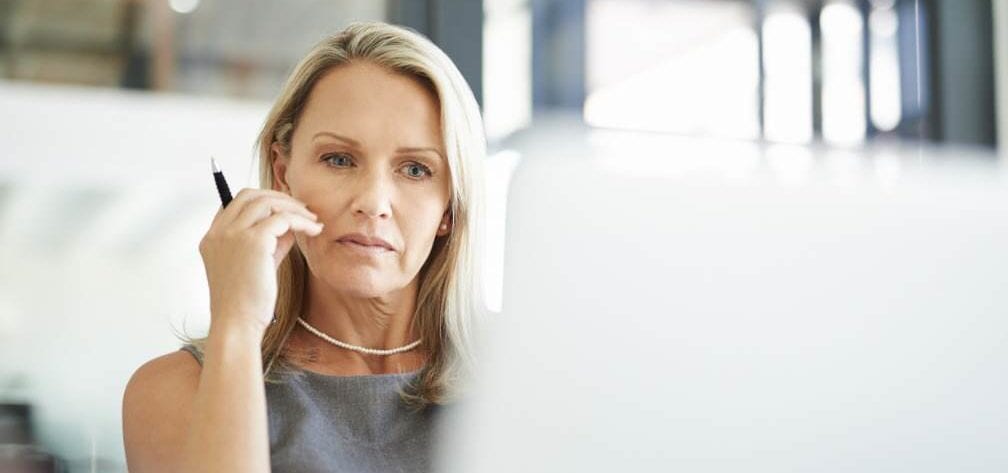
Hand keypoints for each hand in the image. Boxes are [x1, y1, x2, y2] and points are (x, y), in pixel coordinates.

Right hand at [198, 188, 322, 339]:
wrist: (238, 324)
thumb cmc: (247, 302)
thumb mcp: (257, 264)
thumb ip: (270, 241)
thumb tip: (291, 223)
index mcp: (212, 238)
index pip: (235, 203)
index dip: (262, 201)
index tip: (285, 209)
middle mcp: (219, 232)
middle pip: (250, 195)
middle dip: (279, 198)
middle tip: (303, 210)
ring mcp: (233, 234)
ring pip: (267, 202)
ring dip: (293, 208)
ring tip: (312, 221)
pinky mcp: (253, 241)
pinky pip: (283, 218)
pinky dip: (302, 221)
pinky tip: (314, 230)